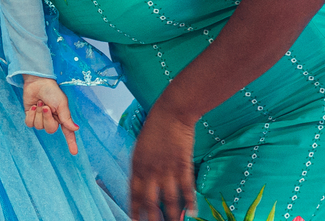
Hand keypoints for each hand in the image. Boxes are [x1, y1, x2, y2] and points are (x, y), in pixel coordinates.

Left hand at [22, 76, 79, 154]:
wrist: (37, 81)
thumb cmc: (52, 91)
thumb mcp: (62, 103)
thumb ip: (67, 118)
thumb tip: (75, 129)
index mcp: (61, 117)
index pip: (68, 133)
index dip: (71, 143)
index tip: (75, 153)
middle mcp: (52, 120)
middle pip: (50, 129)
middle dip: (46, 118)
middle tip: (46, 106)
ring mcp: (41, 119)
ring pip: (38, 127)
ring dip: (38, 114)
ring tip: (40, 103)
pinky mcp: (30, 116)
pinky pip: (29, 124)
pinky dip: (30, 115)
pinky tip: (33, 107)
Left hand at [129, 103, 197, 220]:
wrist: (171, 113)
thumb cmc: (155, 128)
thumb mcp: (140, 148)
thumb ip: (141, 167)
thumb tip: (142, 183)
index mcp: (137, 166)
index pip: (133, 194)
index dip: (134, 210)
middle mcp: (150, 171)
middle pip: (150, 202)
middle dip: (152, 219)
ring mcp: (167, 170)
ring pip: (169, 200)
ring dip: (171, 216)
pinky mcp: (182, 166)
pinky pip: (186, 188)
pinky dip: (190, 202)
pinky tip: (191, 212)